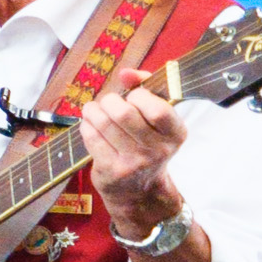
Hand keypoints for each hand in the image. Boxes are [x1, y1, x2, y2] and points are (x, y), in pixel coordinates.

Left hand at [81, 63, 189, 224]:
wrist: (139, 189)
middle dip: (110, 101)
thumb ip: (146, 88)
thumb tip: (126, 73)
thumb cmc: (146, 143)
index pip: (158, 109)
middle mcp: (158, 150)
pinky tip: (90, 125)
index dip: (139, 95)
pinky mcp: (111, 170)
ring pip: (103, 123)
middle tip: (108, 103)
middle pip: (124, 113)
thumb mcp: (156, 120)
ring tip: (94, 110)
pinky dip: (86, 125)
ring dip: (93, 110)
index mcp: (176, 134)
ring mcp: (134, 162)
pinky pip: (91, 137)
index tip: (133, 96)